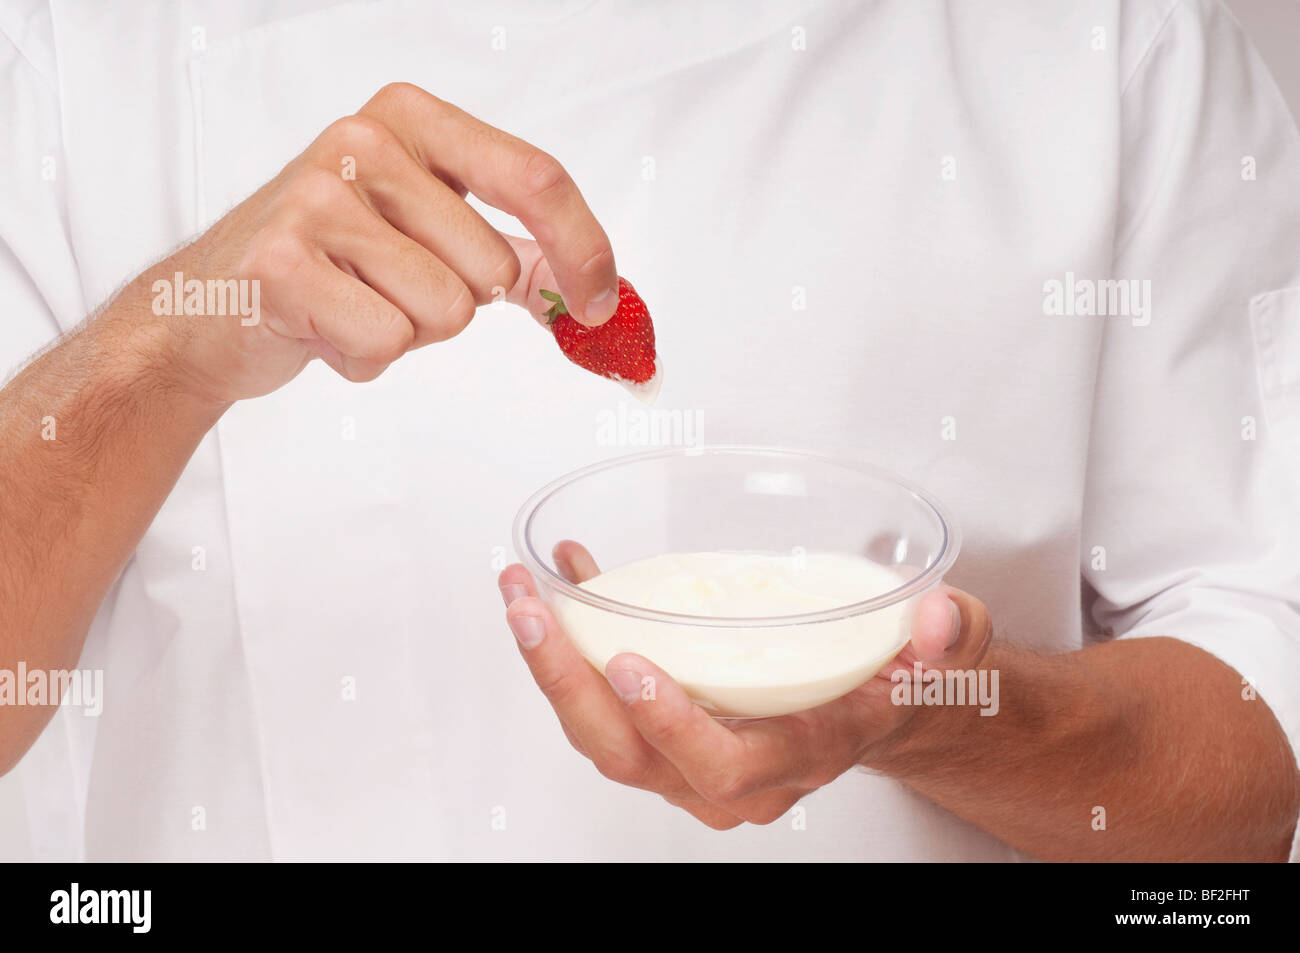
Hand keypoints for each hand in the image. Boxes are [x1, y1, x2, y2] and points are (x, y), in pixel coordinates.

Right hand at [108, 82, 618, 402]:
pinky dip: (363, 358)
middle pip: (492, 269)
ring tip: (350, 304)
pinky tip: (321, 329)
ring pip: (446, 312)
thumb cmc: (329, 263)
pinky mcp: (283, 264)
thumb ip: (513, 252)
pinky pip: (387, 342)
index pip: (535, 178)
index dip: (583, 250)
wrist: (210, 306)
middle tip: (387, 287)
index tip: (598, 301)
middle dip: (456, 305)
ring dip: (407, 333)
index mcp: (411, 119)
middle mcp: (363, 143)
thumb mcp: (428, 233)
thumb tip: (590, 294)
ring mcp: (316, 199)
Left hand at [498, 545, 992, 828]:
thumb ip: (952, 639)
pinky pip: (602, 701)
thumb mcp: (945, 657)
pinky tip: (566, 579)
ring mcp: (692, 759)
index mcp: (800, 752)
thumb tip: (938, 618)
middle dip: (570, 685)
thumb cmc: (897, 684)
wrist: (878, 707)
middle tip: (534, 612)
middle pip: (633, 755)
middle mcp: (737, 773)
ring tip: (523, 590)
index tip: (633, 667)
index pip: (725, 764)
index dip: (673, 726)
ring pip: (602, 735)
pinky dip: (573, 643)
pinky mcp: (666, 731)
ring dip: (552, 665)